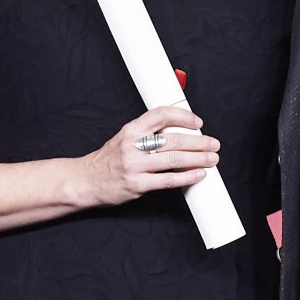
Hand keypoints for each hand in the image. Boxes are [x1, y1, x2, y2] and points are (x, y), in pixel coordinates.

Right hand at [85, 104, 218, 204]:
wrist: (85, 181)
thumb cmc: (107, 160)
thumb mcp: (123, 138)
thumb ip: (147, 134)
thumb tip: (178, 131)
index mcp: (130, 130)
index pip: (161, 115)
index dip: (183, 116)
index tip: (197, 122)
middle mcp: (133, 146)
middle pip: (174, 139)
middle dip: (199, 142)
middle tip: (213, 143)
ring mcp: (135, 166)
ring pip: (175, 159)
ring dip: (199, 159)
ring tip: (212, 159)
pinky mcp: (137, 185)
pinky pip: (168, 180)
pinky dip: (187, 177)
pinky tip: (198, 174)